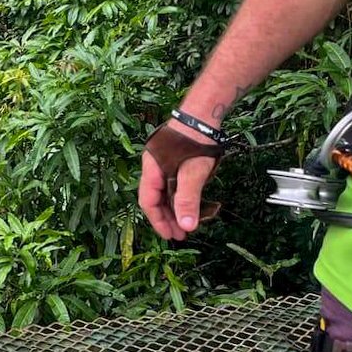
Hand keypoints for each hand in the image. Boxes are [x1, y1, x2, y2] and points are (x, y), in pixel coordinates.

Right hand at [138, 122, 221, 240]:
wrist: (202, 116)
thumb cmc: (195, 142)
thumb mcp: (193, 173)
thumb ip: (187, 199)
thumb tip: (187, 227)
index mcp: (151, 169)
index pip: (148, 201)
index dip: (158, 221)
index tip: (171, 236)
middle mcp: (153, 167)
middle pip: (155, 198)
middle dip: (167, 218)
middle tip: (182, 234)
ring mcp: (163, 163)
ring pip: (164, 192)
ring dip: (174, 209)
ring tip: (188, 223)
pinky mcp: (173, 160)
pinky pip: (172, 184)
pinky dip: (179, 197)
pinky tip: (190, 204)